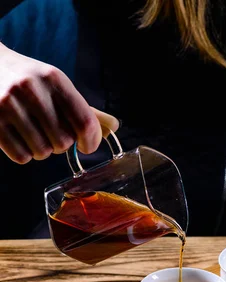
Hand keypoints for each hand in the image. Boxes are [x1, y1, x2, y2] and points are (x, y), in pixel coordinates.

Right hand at [0, 43, 118, 163]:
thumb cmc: (28, 81)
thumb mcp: (56, 85)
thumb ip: (84, 108)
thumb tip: (114, 126)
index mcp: (53, 79)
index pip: (84, 122)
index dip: (91, 142)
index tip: (86, 146)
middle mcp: (31, 89)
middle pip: (63, 142)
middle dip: (60, 144)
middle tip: (50, 131)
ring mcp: (8, 106)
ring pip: (42, 153)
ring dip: (42, 150)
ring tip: (33, 132)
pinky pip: (21, 157)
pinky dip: (24, 154)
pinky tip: (19, 137)